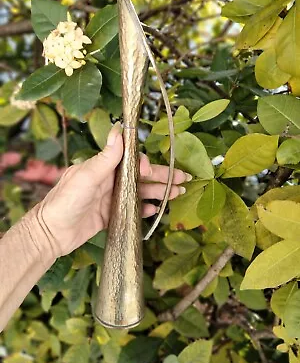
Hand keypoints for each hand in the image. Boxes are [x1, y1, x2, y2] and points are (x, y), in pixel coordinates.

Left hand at [40, 122, 190, 256]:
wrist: (51, 233)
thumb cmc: (65, 201)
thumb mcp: (85, 176)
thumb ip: (106, 157)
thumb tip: (119, 129)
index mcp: (104, 168)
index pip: (132, 161)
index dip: (146, 165)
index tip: (151, 172)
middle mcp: (110, 181)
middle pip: (142, 177)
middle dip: (163, 177)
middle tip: (184, 179)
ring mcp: (112, 198)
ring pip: (141, 192)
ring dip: (160, 192)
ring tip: (178, 193)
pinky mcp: (111, 215)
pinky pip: (133, 210)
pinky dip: (145, 209)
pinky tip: (156, 209)